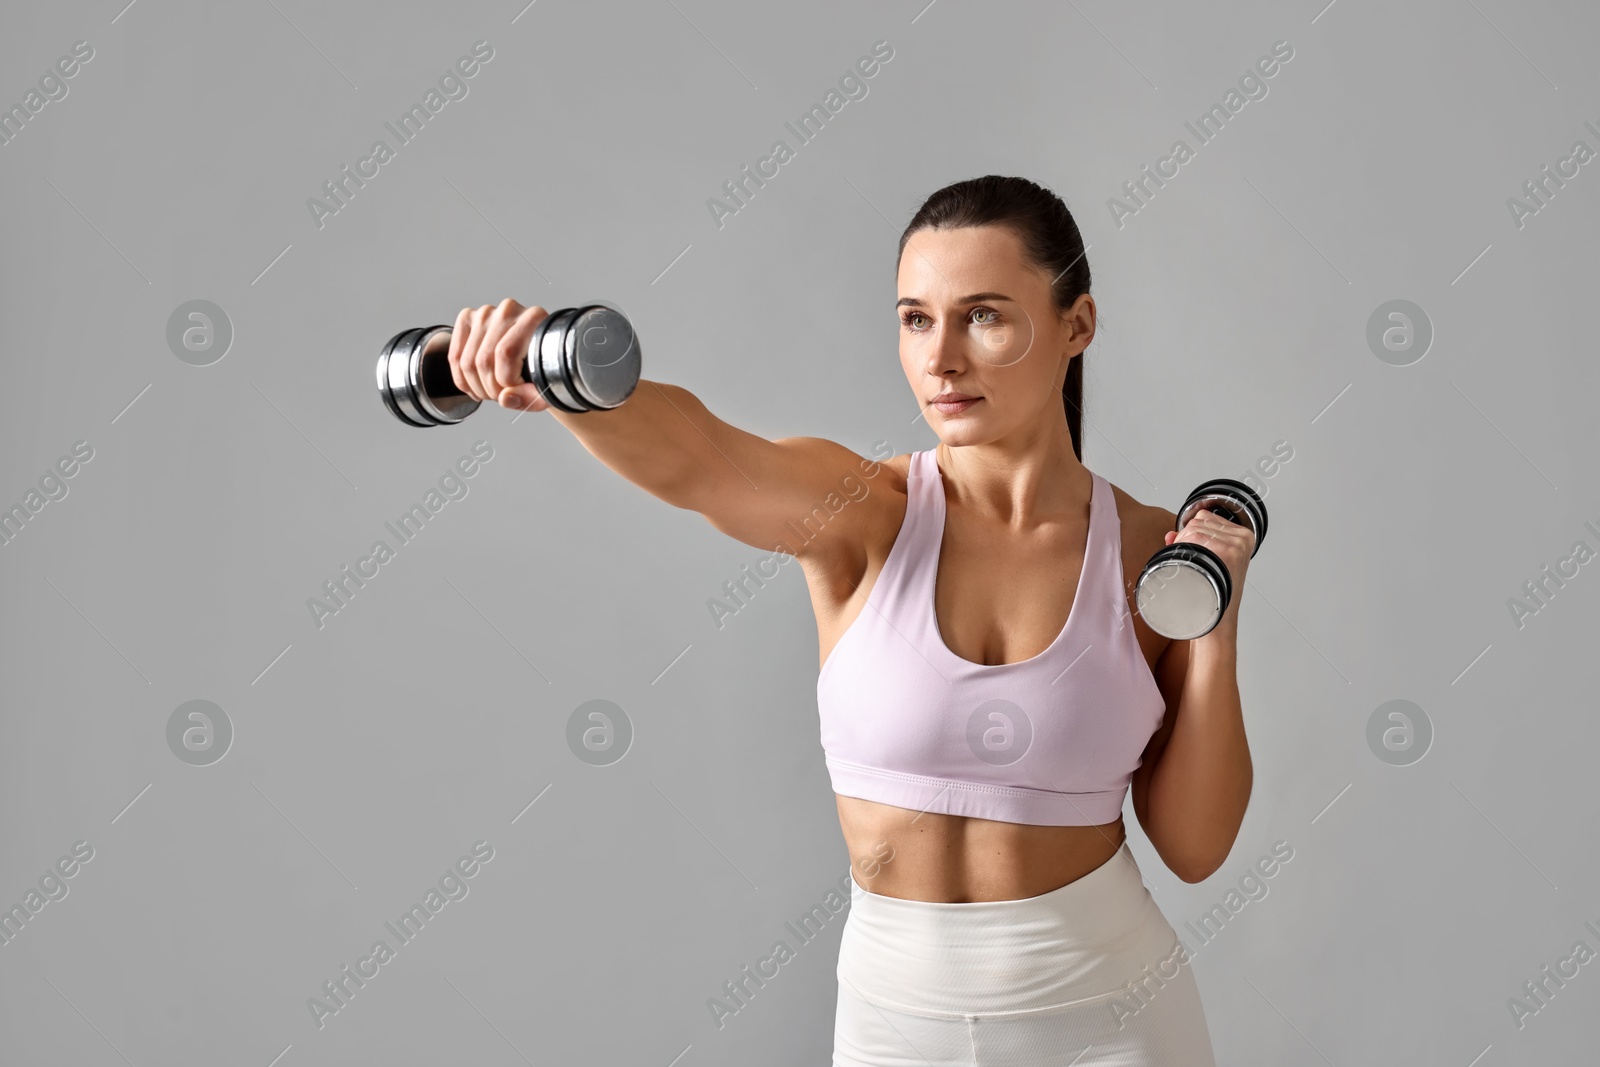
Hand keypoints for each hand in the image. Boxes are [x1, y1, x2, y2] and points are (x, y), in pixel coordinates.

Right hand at [447, 298, 550, 411]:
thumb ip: (532, 396)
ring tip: (491, 393)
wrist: (539, 350)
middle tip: (502, 397)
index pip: (506, 353)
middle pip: (484, 360)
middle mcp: (508, 310)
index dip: (507, 381)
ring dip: (477, 387)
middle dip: (491, 389)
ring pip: (467, 361)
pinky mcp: (468, 319)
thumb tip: (505, 397)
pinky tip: (475, 387)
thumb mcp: (548, 385)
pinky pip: (454, 356)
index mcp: (533, 318)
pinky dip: (461, 379)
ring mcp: (485, 313)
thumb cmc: (546, 366)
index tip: (517, 391)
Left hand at [1165, 508, 1254, 636]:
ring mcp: (1237, 544)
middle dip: (1184, 539)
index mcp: (1243, 536)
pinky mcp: (1229, 552)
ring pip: (1194, 527)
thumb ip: (1191, 544)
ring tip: (1192, 566)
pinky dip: (1184, 548)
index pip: (1205, 517)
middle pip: (1198, 521)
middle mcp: (1242, 538)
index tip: (1191, 552)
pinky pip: (1196, 536)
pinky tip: (1193, 566)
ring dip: (1183, 544)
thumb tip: (1170, 535)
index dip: (1189, 532)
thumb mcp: (1208, 564)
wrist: (1216, 621)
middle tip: (1188, 562)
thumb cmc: (1212, 593)